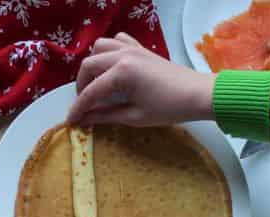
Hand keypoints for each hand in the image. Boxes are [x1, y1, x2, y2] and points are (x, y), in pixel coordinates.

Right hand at [68, 33, 215, 127]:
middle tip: (84, 105)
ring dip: (93, 65)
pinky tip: (112, 67)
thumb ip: (104, 116)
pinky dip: (110, 51)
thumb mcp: (133, 116)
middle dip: (81, 86)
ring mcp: (133, 49)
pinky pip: (118, 41)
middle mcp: (124, 55)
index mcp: (122, 73)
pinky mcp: (141, 49)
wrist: (198, 94)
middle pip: (89, 65)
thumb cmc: (168, 108)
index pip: (90, 92)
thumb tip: (83, 120)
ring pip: (100, 48)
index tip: (71, 122)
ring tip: (96, 84)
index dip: (78, 109)